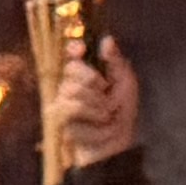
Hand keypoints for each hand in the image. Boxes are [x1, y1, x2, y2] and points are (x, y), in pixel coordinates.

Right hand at [43, 44, 140, 180]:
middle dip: (94, 83)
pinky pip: (74, 118)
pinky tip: (100, 132)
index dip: (73, 49)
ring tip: (106, 118)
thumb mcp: (125, 84)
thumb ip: (115, 62)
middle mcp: (69, 86)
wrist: (118, 145)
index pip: (71, 56)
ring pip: (72, 94)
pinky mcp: (59, 127)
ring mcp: (61, 105)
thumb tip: (107, 39)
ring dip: (96, 108)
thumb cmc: (122, 113)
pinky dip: (95, 128)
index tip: (81, 50)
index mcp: (84, 74)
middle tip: (107, 97)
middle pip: (71, 72)